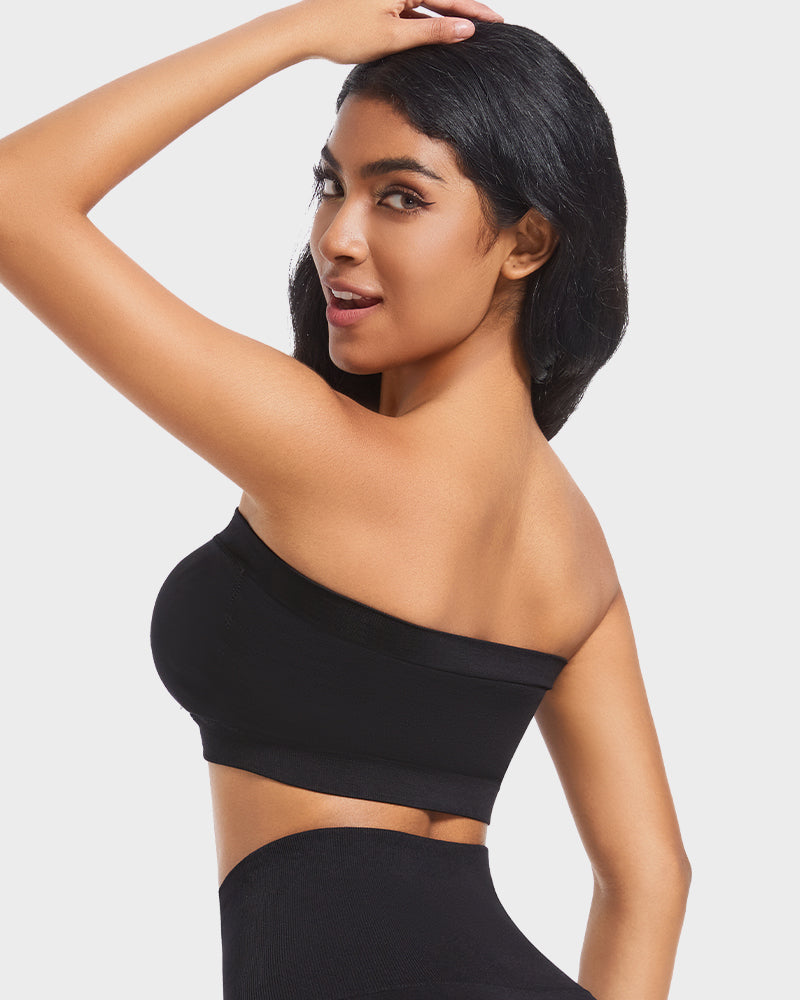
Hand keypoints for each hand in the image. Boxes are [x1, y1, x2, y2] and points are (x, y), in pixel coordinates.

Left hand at [298, 0, 503, 64]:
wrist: (303, 30)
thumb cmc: (342, 32)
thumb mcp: (393, 36)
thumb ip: (432, 32)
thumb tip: (466, 29)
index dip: (475, 10)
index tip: (497, 21)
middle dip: (464, 10)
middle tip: (489, 26)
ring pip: (424, 3)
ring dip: (444, 17)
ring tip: (468, 34)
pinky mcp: (376, 1)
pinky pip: (408, 9)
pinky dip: (423, 21)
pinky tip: (437, 35)